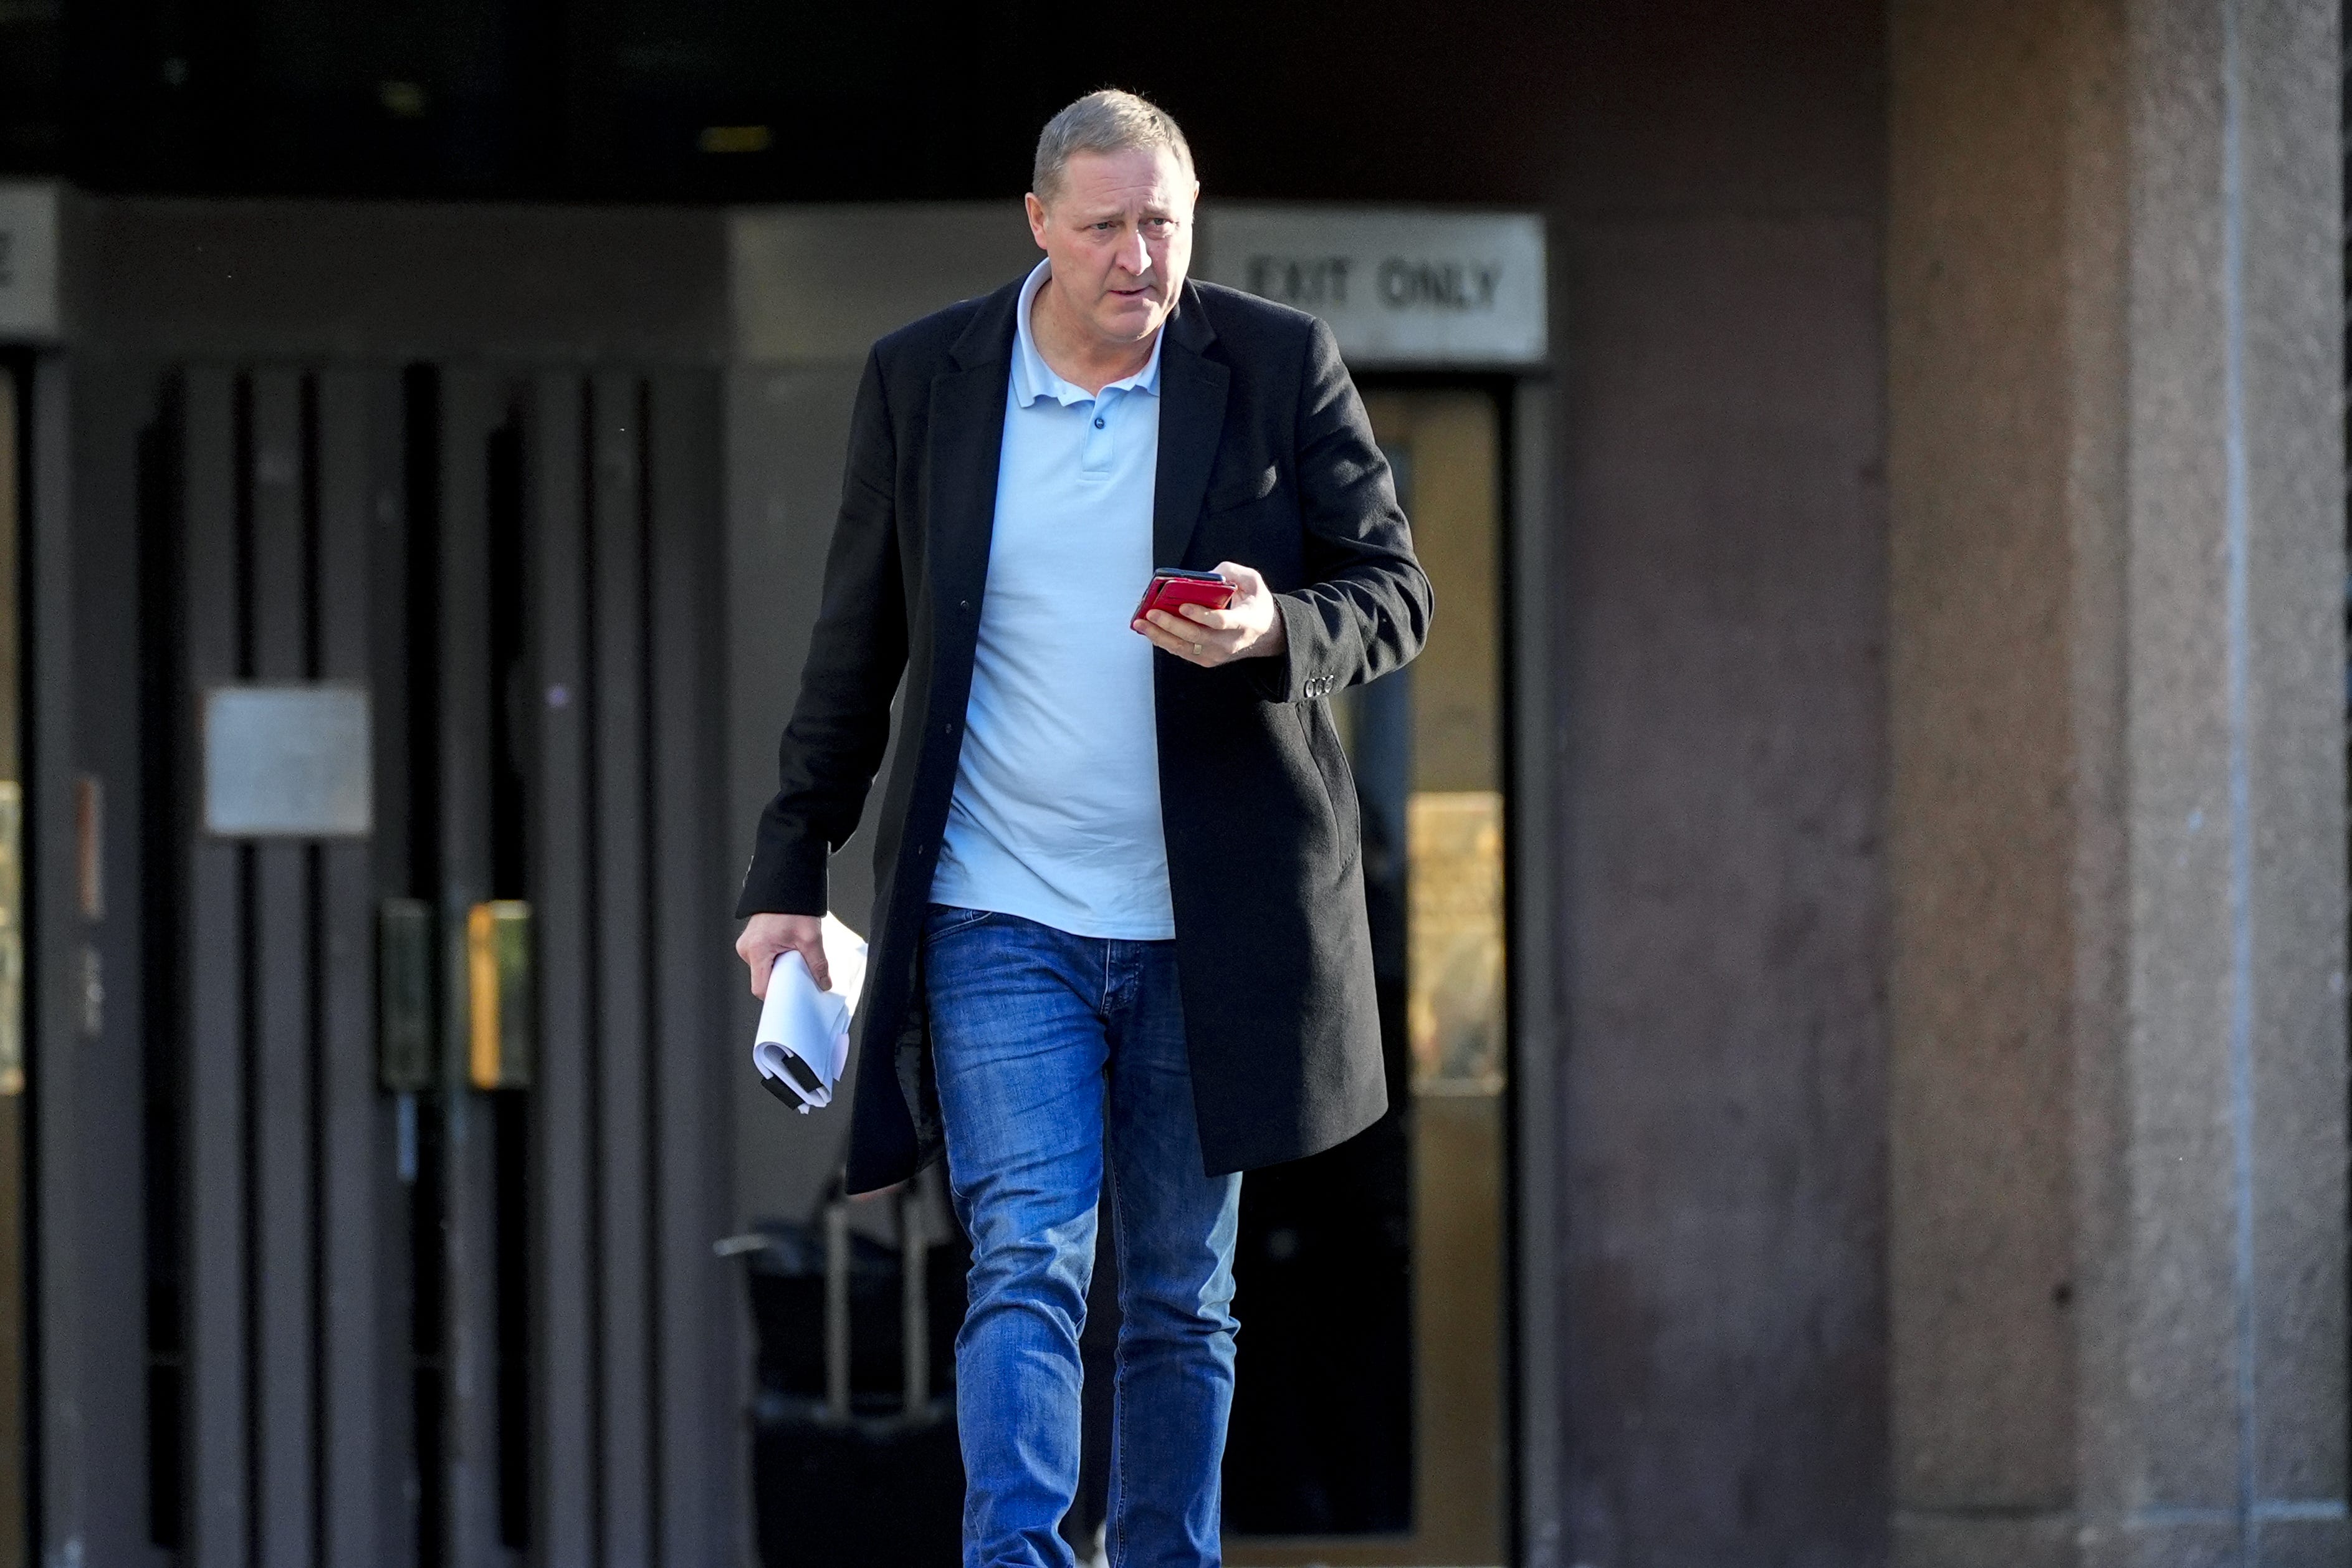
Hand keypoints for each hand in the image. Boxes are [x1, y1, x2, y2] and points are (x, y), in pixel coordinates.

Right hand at [737, 911, 828, 997]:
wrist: (786, 885)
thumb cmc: (793, 906)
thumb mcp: (811, 937)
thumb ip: (818, 963)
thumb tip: (823, 983)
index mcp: (757, 950)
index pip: (761, 988)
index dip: (778, 995)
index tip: (792, 996)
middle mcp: (747, 949)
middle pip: (763, 979)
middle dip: (782, 980)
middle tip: (799, 974)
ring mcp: (748, 944)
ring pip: (764, 969)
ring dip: (780, 969)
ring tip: (795, 958)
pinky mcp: (753, 941)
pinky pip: (764, 959)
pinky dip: (777, 960)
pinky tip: (789, 952)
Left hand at [1132, 561, 1287, 667]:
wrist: (1263, 634)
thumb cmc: (1254, 604)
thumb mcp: (1253, 581)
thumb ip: (1231, 572)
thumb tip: (1205, 575)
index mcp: (1245, 622)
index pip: (1221, 622)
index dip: (1201, 615)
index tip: (1183, 605)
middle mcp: (1231, 643)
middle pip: (1196, 637)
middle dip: (1170, 625)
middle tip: (1151, 613)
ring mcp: (1218, 655)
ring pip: (1184, 649)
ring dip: (1160, 636)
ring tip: (1140, 623)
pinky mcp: (1206, 660)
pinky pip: (1181, 652)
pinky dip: (1164, 641)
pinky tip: (1149, 630)